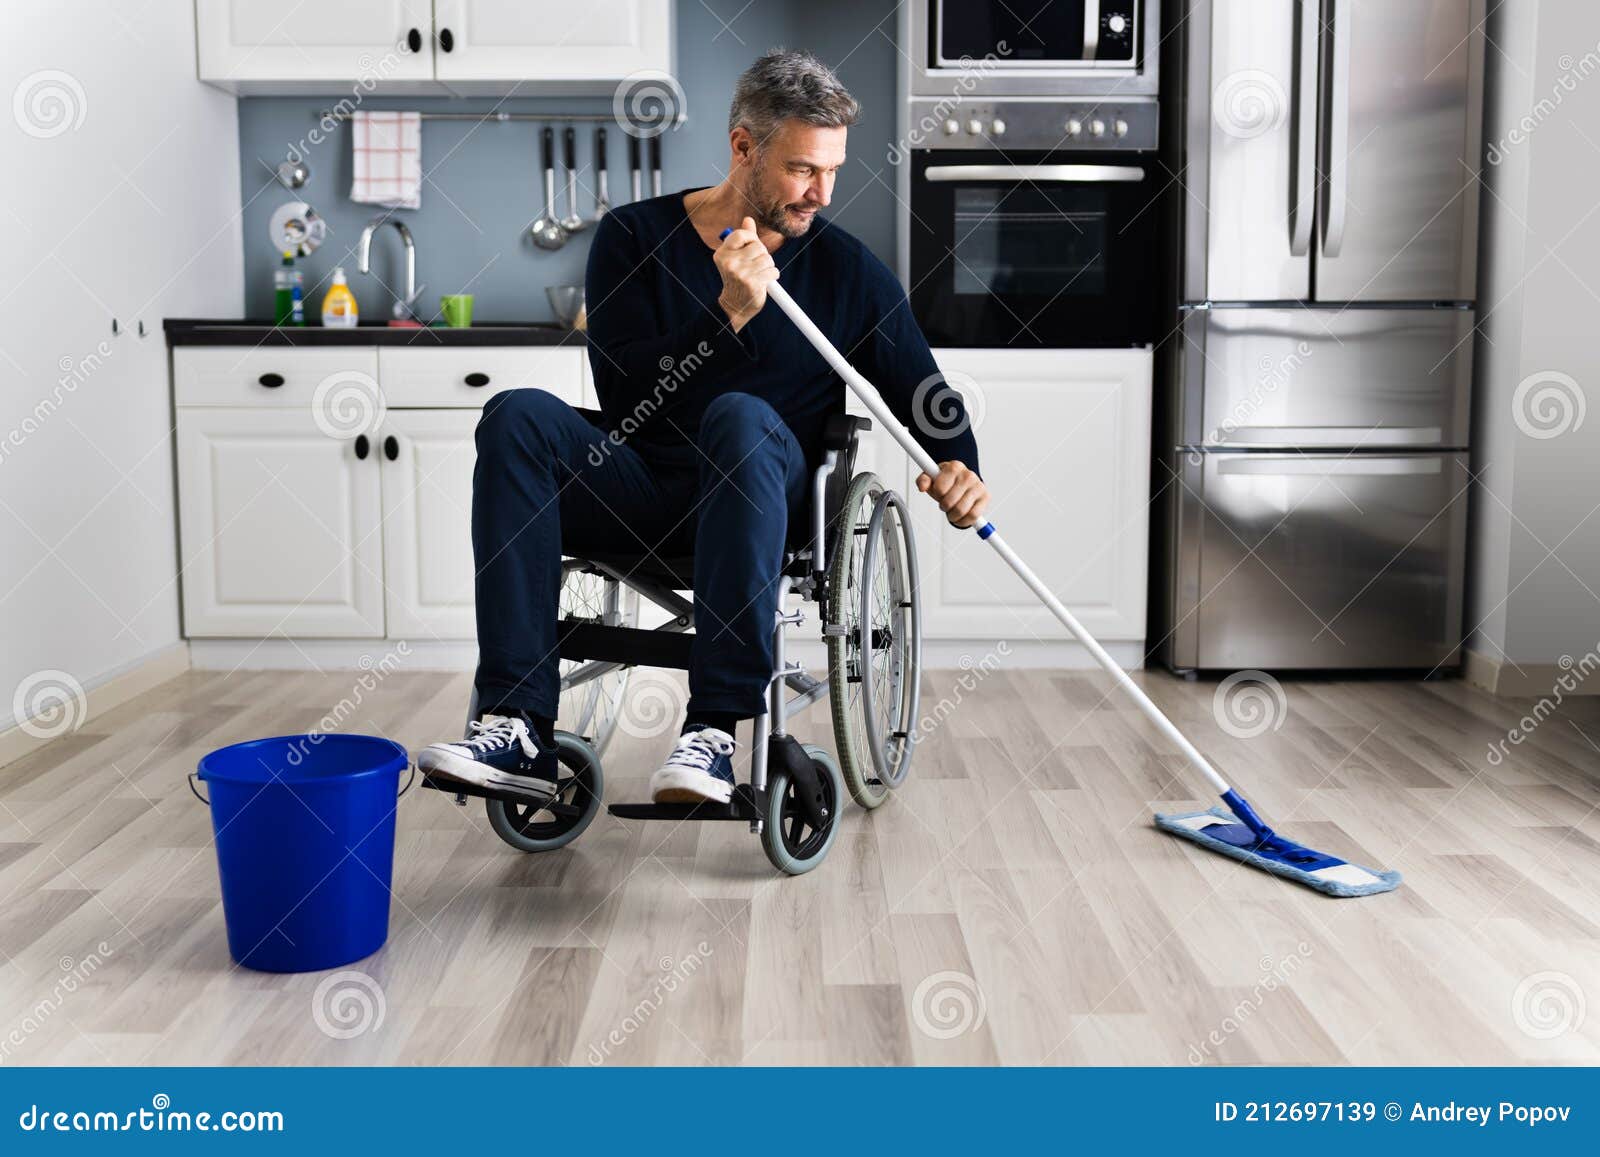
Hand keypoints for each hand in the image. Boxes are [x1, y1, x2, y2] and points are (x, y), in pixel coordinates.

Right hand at [714, 216, 778, 331]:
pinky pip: (773, 271)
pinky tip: (765, 281)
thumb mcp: (736, 256)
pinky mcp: (752, 284)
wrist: (735, 305)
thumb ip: (743, 238)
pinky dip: (773, 275)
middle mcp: (729, 262)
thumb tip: (748, 219)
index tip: (752, 246)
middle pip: (758, 246)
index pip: (741, 234)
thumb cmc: (737, 278)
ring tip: (759, 274)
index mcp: (722, 253)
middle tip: (756, 264)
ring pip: (767, 259)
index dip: (752, 238)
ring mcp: (741, 274)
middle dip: (763, 254)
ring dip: (768, 266)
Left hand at [917, 461, 988, 527]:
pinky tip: (960, 517)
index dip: (937, 494)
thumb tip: (922, 487)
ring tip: (952, 511)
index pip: (940, 488)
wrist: (963, 482)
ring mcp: (979, 486)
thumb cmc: (946, 481)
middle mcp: (968, 475)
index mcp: (954, 467)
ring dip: (952, 515)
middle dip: (944, 506)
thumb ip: (923, 481)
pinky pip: (973, 516)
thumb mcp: (932, 478)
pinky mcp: (986, 497)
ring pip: (961, 510)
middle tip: (945, 504)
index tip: (939, 493)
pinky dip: (964, 521)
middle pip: (949, 501)